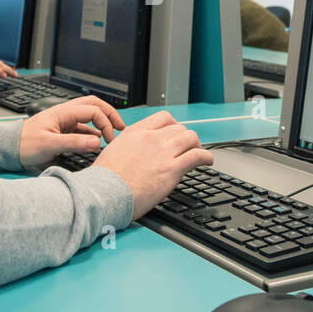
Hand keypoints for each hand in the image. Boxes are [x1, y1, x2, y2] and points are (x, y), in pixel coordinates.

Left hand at [18, 96, 125, 165]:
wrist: (8, 148)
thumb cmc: (23, 144)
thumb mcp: (49, 144)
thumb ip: (74, 142)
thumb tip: (97, 141)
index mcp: (63, 112)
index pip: (93, 110)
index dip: (105, 123)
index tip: (108, 139)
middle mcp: (65, 113)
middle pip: (94, 105)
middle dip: (109, 114)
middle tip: (120, 127)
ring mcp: (64, 121)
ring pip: (89, 116)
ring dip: (102, 122)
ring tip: (112, 134)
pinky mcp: (62, 130)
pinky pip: (82, 127)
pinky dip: (93, 132)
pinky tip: (97, 141)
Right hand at [93, 111, 211, 218]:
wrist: (104, 193)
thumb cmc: (105, 179)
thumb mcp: (112, 150)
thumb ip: (128, 145)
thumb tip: (133, 149)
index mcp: (136, 133)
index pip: (163, 117)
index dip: (173, 124)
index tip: (176, 132)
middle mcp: (151, 139)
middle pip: (179, 128)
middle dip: (185, 136)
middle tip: (188, 146)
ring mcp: (162, 153)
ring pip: (190, 138)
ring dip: (197, 144)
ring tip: (199, 152)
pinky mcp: (171, 170)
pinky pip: (196, 156)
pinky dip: (206, 157)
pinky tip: (207, 161)